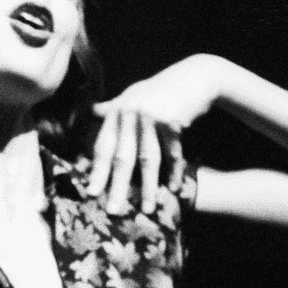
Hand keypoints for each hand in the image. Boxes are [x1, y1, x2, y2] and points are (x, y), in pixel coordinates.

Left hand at [88, 54, 222, 211]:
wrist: (196, 76)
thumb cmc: (162, 90)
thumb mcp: (135, 94)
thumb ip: (114, 107)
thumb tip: (92, 110)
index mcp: (118, 110)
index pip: (104, 146)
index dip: (97, 171)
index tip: (91, 193)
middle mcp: (131, 113)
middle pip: (123, 157)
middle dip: (118, 186)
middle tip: (112, 211)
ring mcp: (152, 116)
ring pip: (149, 159)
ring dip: (148, 186)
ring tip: (147, 208)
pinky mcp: (173, 120)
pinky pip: (173, 153)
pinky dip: (175, 171)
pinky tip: (174, 188)